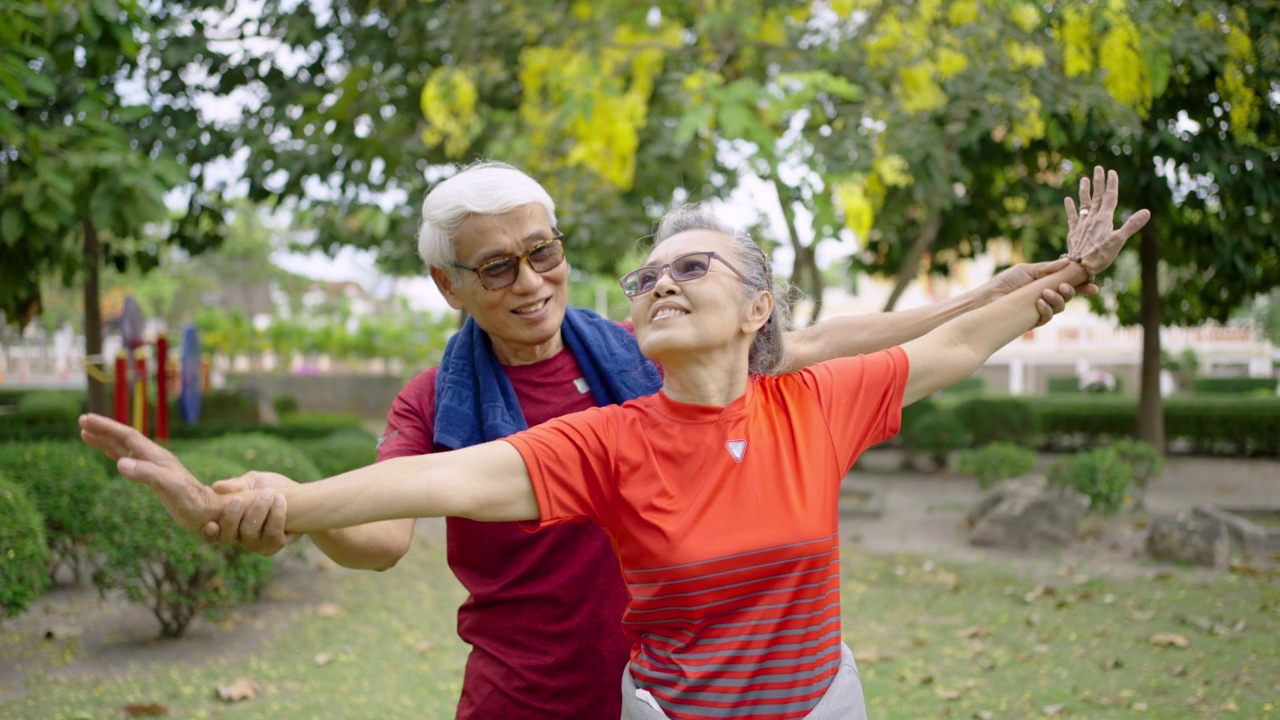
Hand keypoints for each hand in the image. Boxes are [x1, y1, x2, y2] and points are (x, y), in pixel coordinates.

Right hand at [78, 413, 218, 532]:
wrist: (207, 511)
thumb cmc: (190, 499)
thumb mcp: (168, 486)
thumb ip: (146, 473)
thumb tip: (120, 464)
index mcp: (155, 456)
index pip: (127, 435)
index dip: (106, 427)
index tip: (86, 419)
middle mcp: (154, 458)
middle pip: (124, 438)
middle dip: (103, 429)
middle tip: (81, 420)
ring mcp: (153, 467)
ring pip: (125, 448)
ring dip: (106, 440)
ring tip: (86, 434)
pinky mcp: (153, 478)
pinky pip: (130, 461)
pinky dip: (116, 455)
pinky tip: (112, 456)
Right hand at [201, 472, 300, 554]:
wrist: (298, 495)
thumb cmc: (268, 488)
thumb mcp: (251, 482)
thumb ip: (236, 485)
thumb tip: (217, 487)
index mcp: (226, 522)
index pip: (211, 534)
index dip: (208, 533)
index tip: (211, 523)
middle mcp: (238, 537)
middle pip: (227, 536)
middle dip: (232, 517)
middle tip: (240, 499)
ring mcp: (255, 544)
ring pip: (249, 535)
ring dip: (258, 512)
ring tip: (268, 493)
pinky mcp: (273, 545)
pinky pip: (272, 535)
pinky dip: (276, 516)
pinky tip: (281, 500)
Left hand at [986, 260, 1080, 326]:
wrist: (987, 298)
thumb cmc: (1004, 282)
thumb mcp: (1027, 271)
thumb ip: (1047, 269)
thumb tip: (1068, 262)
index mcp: (1046, 282)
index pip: (1069, 283)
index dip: (1082, 284)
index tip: (1092, 284)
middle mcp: (1046, 295)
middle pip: (1068, 295)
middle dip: (1071, 291)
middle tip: (1063, 287)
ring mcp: (1041, 308)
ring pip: (1060, 307)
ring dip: (1057, 300)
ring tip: (1045, 294)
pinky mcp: (1033, 319)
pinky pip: (1048, 317)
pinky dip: (1046, 310)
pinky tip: (1039, 303)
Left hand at [1064, 166, 1151, 276]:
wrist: (1078, 267)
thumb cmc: (1100, 255)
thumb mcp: (1119, 240)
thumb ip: (1132, 225)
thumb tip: (1147, 212)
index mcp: (1104, 219)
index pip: (1110, 197)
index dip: (1111, 184)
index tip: (1111, 172)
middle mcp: (1092, 219)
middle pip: (1097, 197)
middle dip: (1099, 182)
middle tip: (1098, 168)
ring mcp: (1082, 225)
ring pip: (1084, 204)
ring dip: (1084, 191)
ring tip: (1083, 179)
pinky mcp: (1073, 233)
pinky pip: (1072, 217)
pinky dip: (1070, 208)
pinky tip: (1067, 199)